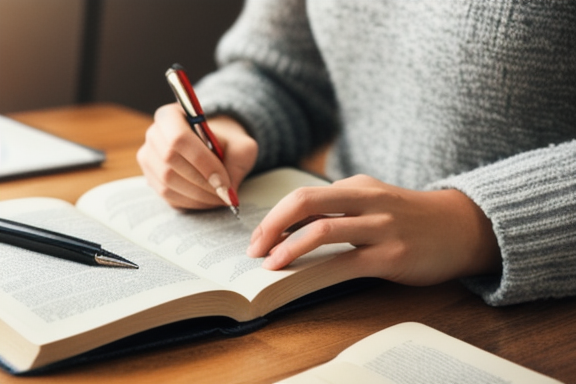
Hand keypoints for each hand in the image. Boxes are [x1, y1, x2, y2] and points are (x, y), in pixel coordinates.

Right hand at [137, 103, 257, 208]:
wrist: (214, 148)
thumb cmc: (226, 144)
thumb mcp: (241, 144)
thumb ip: (240, 159)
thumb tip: (227, 188)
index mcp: (172, 115)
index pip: (179, 139)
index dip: (203, 163)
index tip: (224, 181)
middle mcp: (154, 135)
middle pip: (170, 163)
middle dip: (202, 183)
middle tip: (225, 193)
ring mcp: (148, 158)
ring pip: (167, 183)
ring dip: (198, 196)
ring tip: (220, 198)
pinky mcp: (151, 179)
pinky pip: (168, 197)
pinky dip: (191, 203)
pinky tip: (208, 200)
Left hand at [247, 174, 500, 285]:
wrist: (463, 226)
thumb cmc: (411, 217)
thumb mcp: (376, 200)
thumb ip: (341, 208)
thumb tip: (296, 228)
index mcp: (357, 186)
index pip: (303, 196)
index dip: (274, 217)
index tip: (258, 238)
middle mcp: (366, 200)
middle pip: (304, 202)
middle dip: (271, 225)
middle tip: (253, 249)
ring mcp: (380, 226)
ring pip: (321, 229)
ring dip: (288, 248)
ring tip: (270, 265)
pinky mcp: (392, 254)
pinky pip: (346, 262)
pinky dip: (318, 270)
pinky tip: (303, 279)